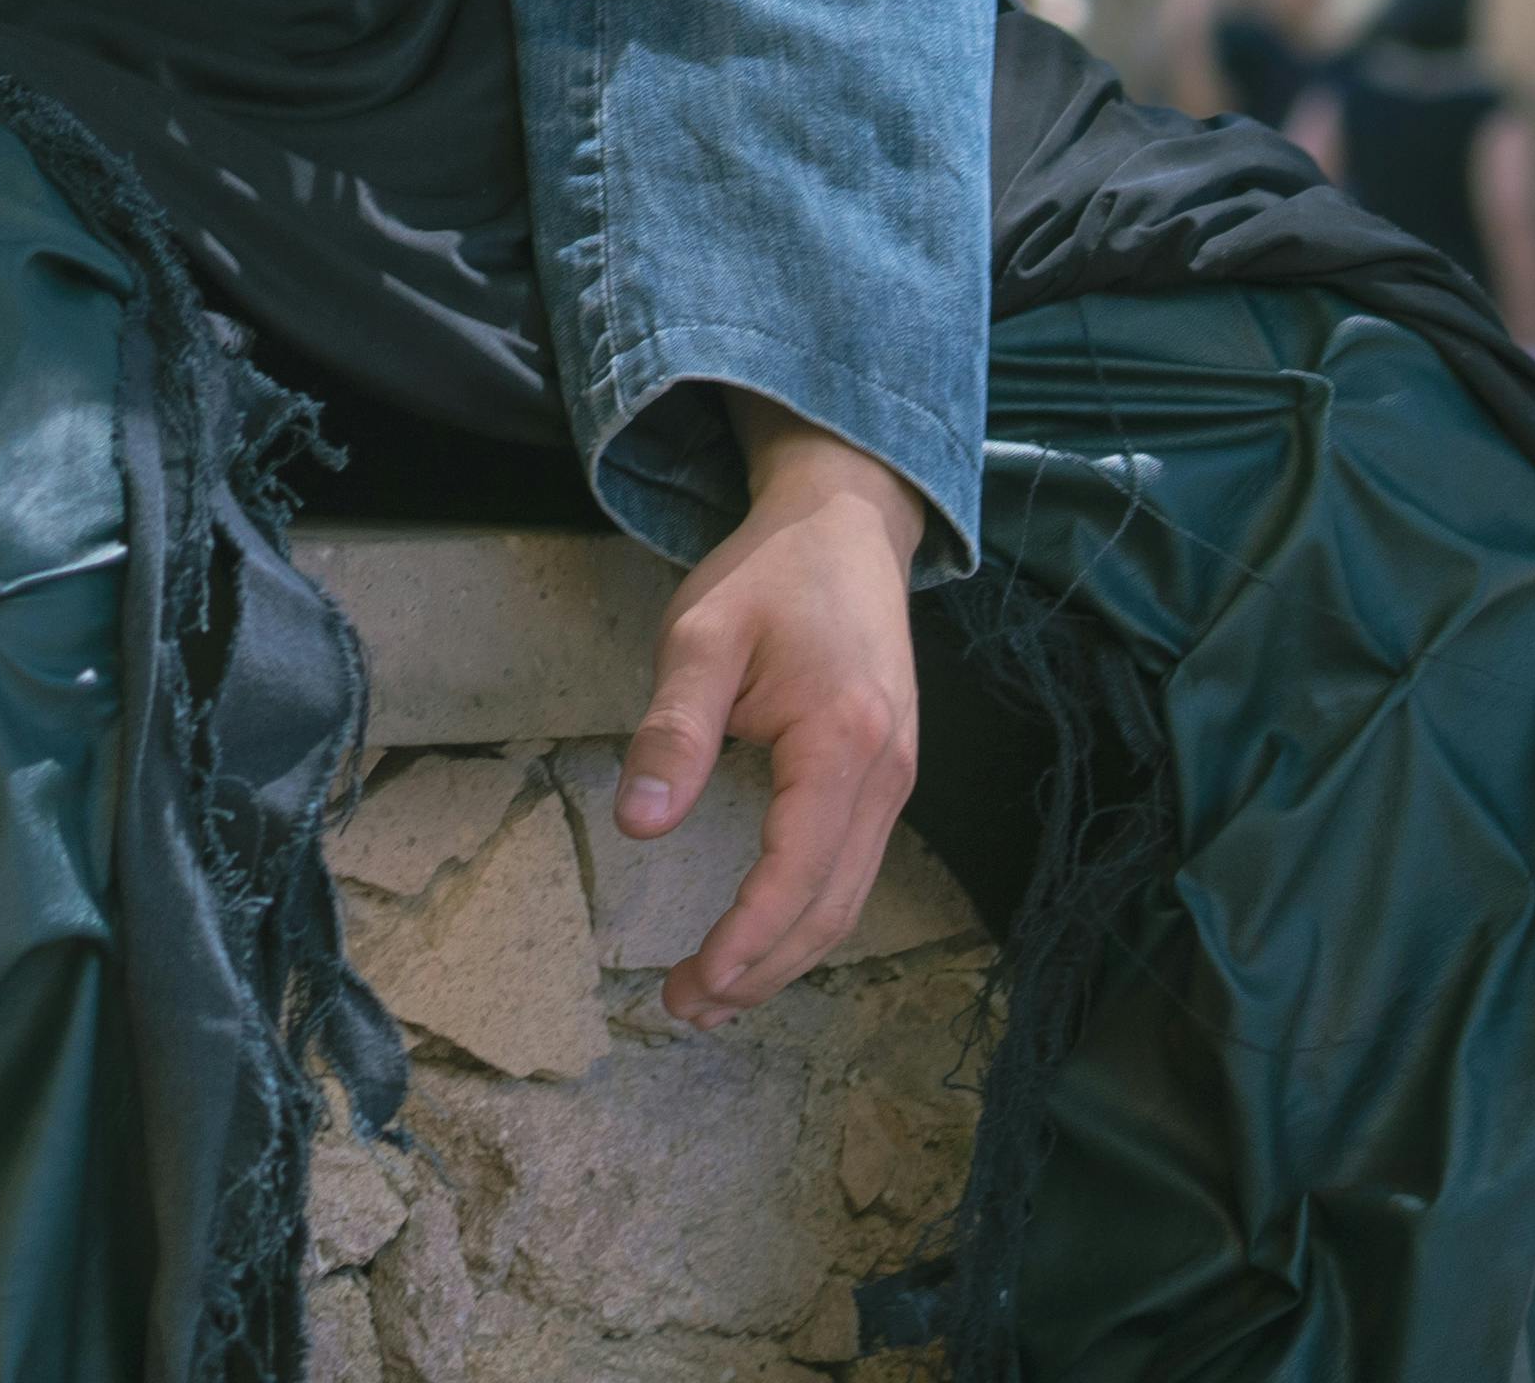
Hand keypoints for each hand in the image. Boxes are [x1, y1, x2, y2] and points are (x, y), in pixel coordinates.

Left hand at [614, 397, 926, 1027]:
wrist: (846, 524)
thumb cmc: (769, 576)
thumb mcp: (700, 636)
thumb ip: (672, 732)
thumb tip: (637, 827)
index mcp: (843, 742)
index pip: (797, 875)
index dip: (745, 942)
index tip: (690, 986)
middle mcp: (886, 774)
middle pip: (830, 908)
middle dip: (760, 972)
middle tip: (685, 1010)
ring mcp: (897, 779)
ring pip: (847, 900)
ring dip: (784, 958)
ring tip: (713, 998)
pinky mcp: (888, 777)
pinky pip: (852, 870)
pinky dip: (807, 920)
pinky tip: (761, 940)